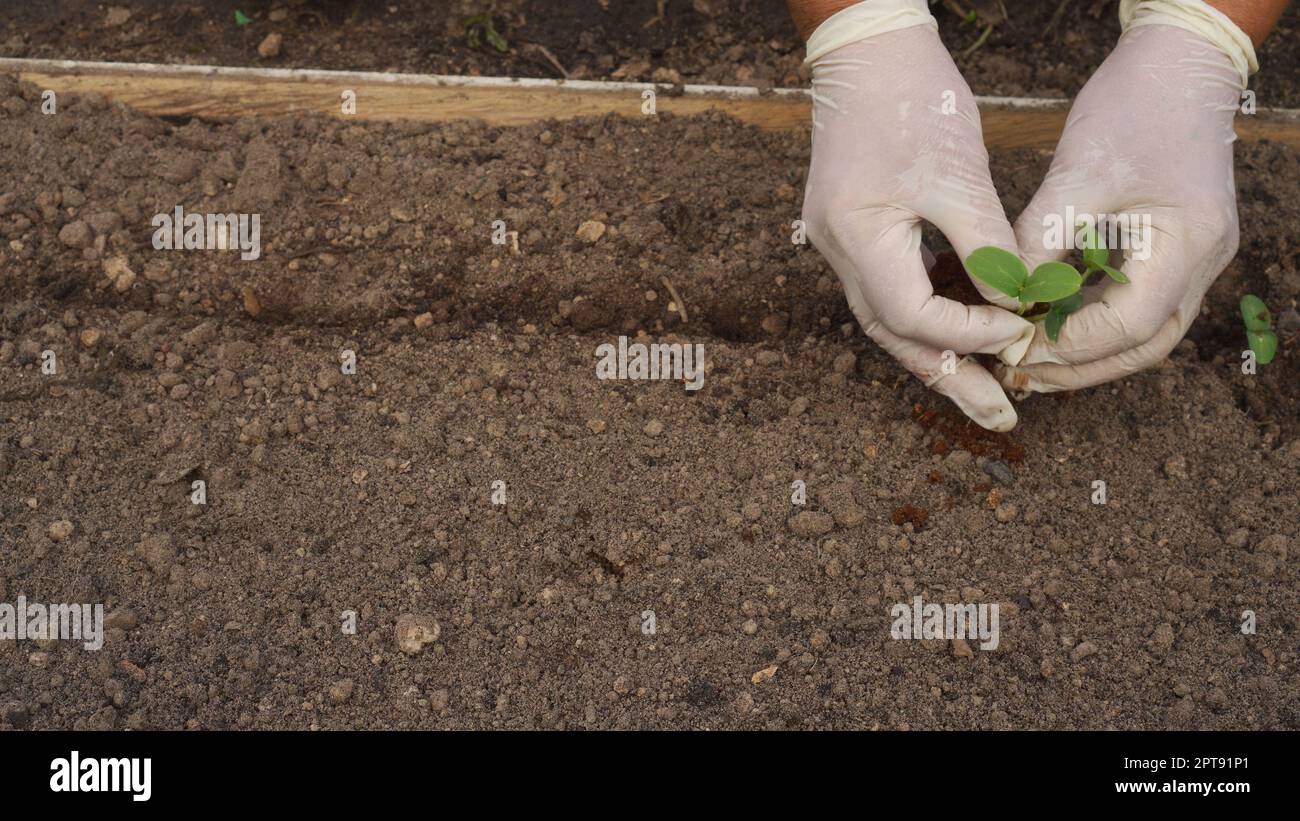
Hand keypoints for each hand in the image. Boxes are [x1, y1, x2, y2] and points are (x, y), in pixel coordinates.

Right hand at [802, 22, 1032, 431]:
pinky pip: (890, 290)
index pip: (913, 315)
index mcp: (857, 235)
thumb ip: (987, 245)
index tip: (1022, 329)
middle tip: (1000, 417)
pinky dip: (928, 318)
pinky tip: (964, 334)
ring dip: (938, 356)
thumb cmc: (914, 98)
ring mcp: (839, 242)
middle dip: (950, 377)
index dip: (972, 332)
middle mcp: (837, 249)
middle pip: (892, 336)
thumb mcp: (960, 174)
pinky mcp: (855, 231)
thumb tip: (1018, 305)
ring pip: (888, 320)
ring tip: (985, 393)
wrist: (867, 50)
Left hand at [1000, 22, 1244, 392]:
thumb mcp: (1076, 175)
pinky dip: (1095, 319)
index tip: (1015, 345)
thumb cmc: (1132, 107)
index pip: (1130, 324)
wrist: (1178, 64)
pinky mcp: (1179, 250)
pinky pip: (1140, 303)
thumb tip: (1002, 298)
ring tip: (1028, 355)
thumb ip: (1040, 240)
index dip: (1070, 345)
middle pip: (1146, 344)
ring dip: (1088, 350)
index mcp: (1188, 243)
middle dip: (1080, 366)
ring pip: (1146, 332)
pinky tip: (1049, 321)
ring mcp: (1198, 258)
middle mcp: (1204, 261)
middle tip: (1020, 371)